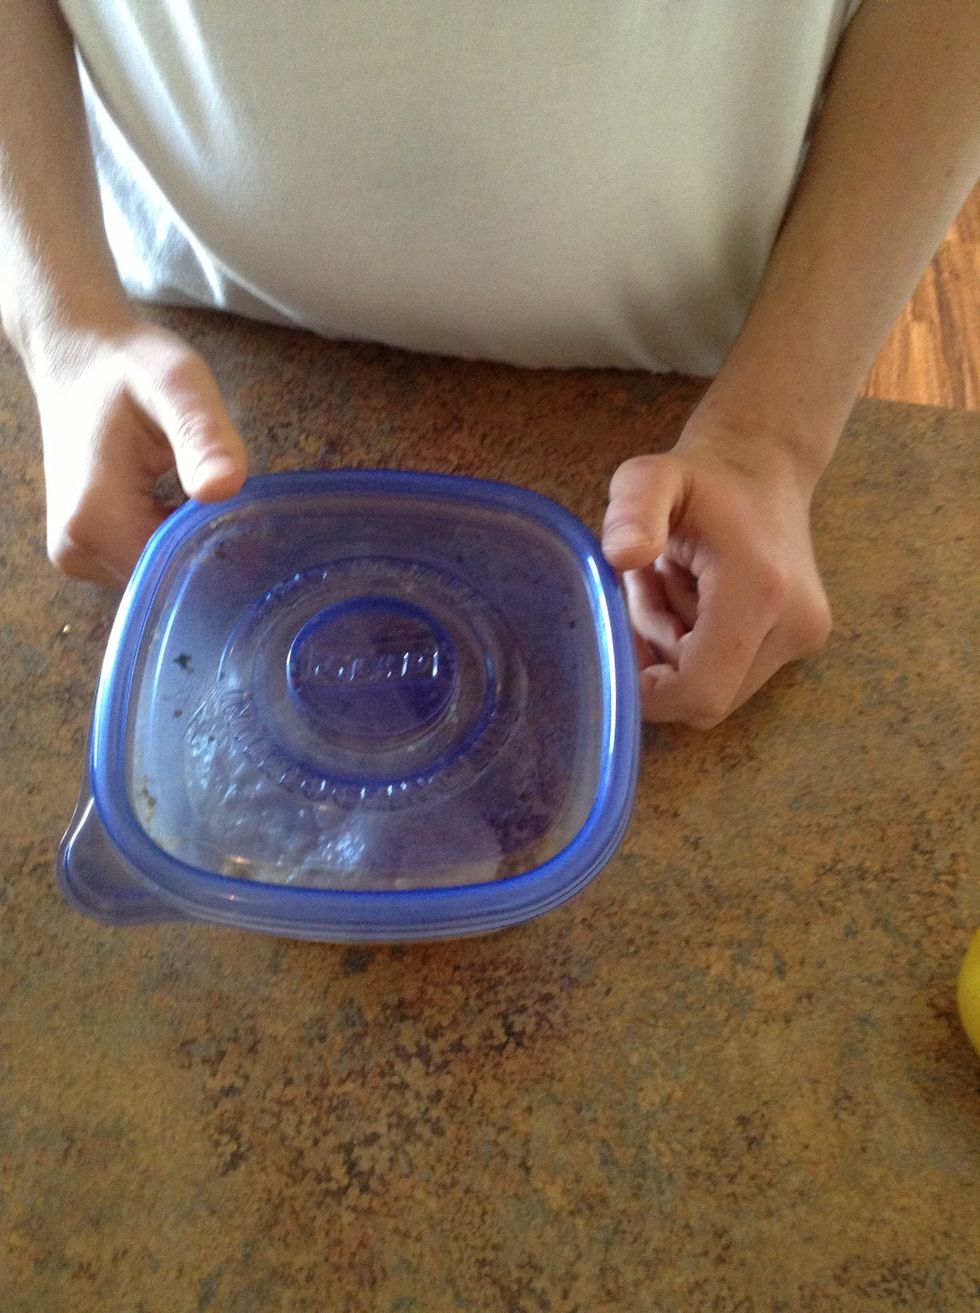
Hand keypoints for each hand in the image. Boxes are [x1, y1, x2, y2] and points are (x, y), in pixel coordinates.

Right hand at [27, 313, 247, 585]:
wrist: (77, 355)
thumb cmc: (128, 364)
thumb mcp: (178, 385)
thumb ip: (203, 437)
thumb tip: (223, 488)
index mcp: (95, 519)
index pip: (179, 572)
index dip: (224, 551)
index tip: (256, 522)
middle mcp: (79, 550)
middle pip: (171, 579)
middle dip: (211, 547)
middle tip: (240, 504)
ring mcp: (79, 554)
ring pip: (162, 573)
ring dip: (193, 543)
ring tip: (207, 495)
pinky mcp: (87, 549)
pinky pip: (147, 560)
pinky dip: (174, 540)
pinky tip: (186, 505)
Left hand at [602, 429, 831, 727]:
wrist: (765, 463)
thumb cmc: (700, 476)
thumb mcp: (649, 478)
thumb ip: (631, 510)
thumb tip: (622, 556)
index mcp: (759, 591)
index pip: (700, 691)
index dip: (651, 692)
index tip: (620, 646)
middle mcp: (794, 624)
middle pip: (705, 696)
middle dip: (661, 660)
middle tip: (648, 591)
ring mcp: (805, 637)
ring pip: (717, 688)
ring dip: (677, 651)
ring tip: (671, 583)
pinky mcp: (803, 642)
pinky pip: (734, 673)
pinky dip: (701, 648)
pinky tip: (695, 596)